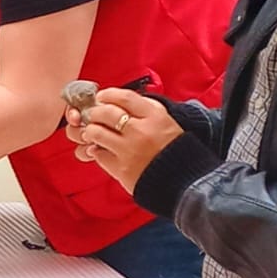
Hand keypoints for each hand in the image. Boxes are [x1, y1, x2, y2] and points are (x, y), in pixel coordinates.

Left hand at [64, 88, 182, 193]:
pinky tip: (101, 150)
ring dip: (91, 131)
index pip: (125, 97)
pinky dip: (95, 151)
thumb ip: (146, 111)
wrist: (186, 182)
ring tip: (94, 133)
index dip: (108, 95)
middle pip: (105, 113)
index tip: (102, 96)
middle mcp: (141, 131)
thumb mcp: (167, 123)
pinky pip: (98, 154)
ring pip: (96, 132)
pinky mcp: (121, 168)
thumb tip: (119, 102)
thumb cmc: (175, 151)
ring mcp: (129, 150)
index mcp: (156, 117)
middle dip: (95, 112)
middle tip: (94, 116)